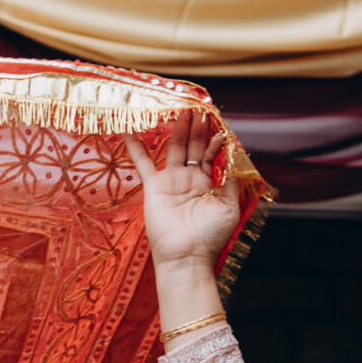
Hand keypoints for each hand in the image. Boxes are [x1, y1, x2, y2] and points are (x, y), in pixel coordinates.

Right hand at [124, 116, 242, 279]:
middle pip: (194, 145)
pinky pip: (144, 163)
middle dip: (197, 126)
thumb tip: (231, 152)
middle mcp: (191, 179)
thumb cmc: (210, 236)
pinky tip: (131, 130)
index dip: (215, 136)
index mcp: (210, 183)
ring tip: (181, 108)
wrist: (186, 256)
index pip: (212, 152)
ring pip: (175, 148)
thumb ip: (229, 179)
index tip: (217, 119)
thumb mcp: (229, 206)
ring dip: (178, 128)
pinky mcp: (154, 187)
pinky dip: (137, 147)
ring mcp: (172, 181)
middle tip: (199, 106)